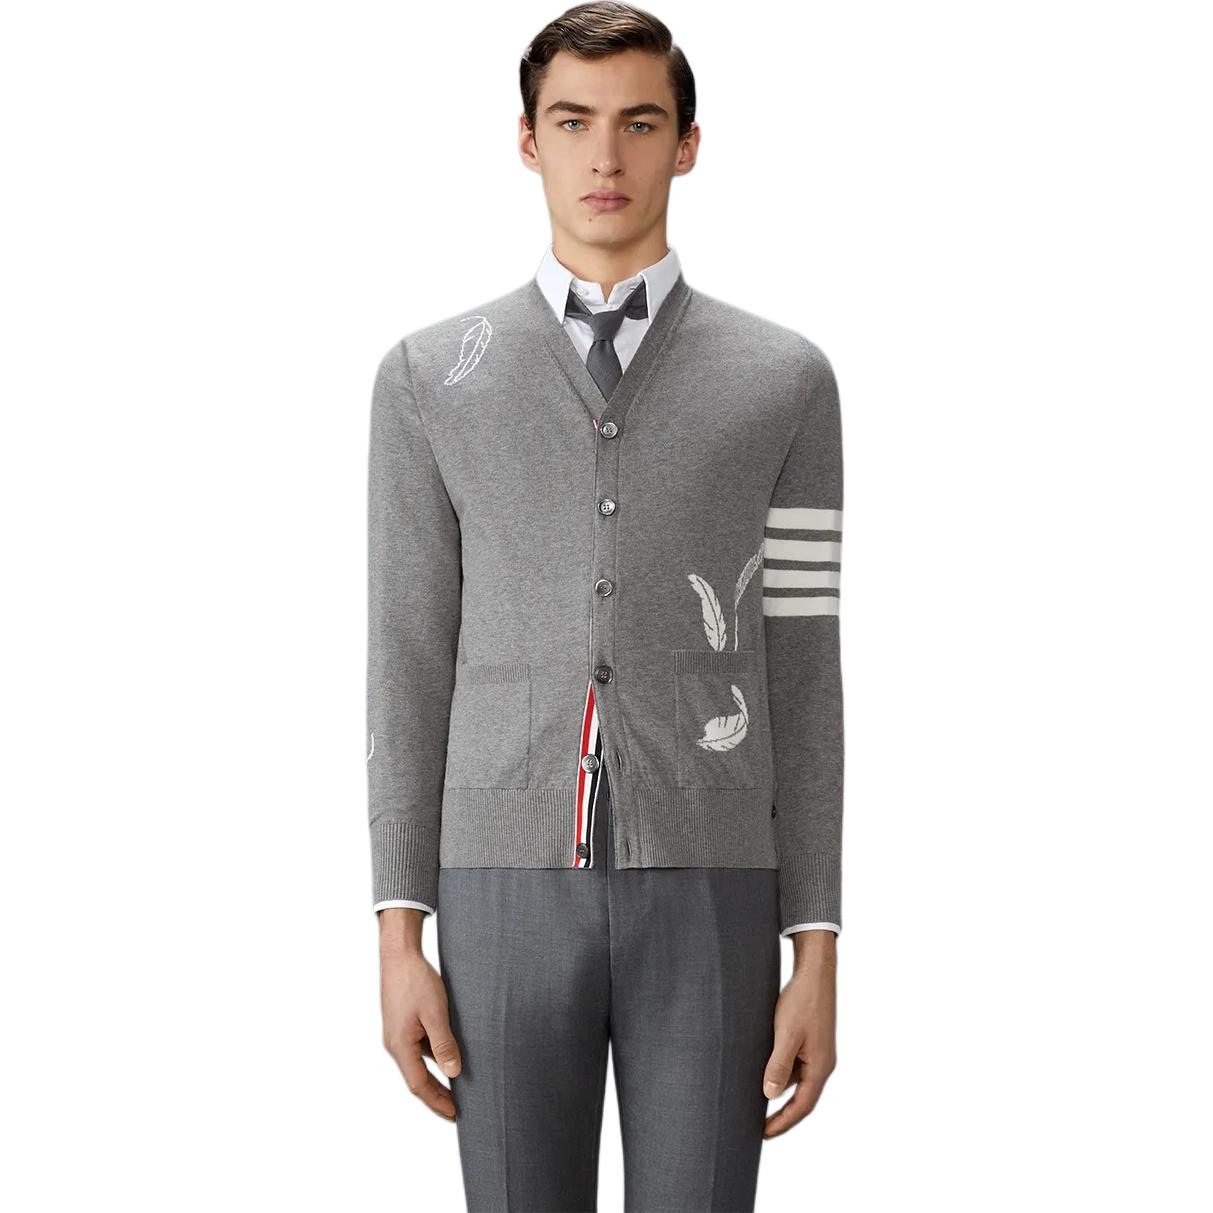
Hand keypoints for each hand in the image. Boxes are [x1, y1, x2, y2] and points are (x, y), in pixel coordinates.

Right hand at [378, 908, 461, 1120]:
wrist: (399, 955)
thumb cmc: (416, 980)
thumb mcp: (435, 1012)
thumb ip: (444, 1044)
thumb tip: (453, 1074)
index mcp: (400, 1046)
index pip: (419, 1085)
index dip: (437, 1102)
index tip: (454, 1115)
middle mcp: (395, 1044)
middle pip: (417, 1079)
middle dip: (437, 1096)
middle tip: (456, 1111)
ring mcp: (398, 1034)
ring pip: (419, 1064)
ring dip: (437, 1077)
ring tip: (457, 1089)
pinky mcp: (403, 1025)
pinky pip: (419, 1049)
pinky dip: (434, 1058)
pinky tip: (449, 1058)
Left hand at [762, 930, 836, 1137]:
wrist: (815, 972)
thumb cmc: (802, 1001)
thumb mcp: (787, 1034)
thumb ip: (779, 1064)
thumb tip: (770, 1095)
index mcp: (820, 1067)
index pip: (802, 1107)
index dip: (782, 1123)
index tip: (763, 1134)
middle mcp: (821, 1064)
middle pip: (802, 1099)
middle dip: (781, 1115)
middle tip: (758, 1127)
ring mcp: (817, 1053)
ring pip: (797, 1082)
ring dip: (779, 1093)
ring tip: (754, 1102)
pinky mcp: (810, 1041)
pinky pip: (795, 1066)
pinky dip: (780, 1074)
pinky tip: (763, 1072)